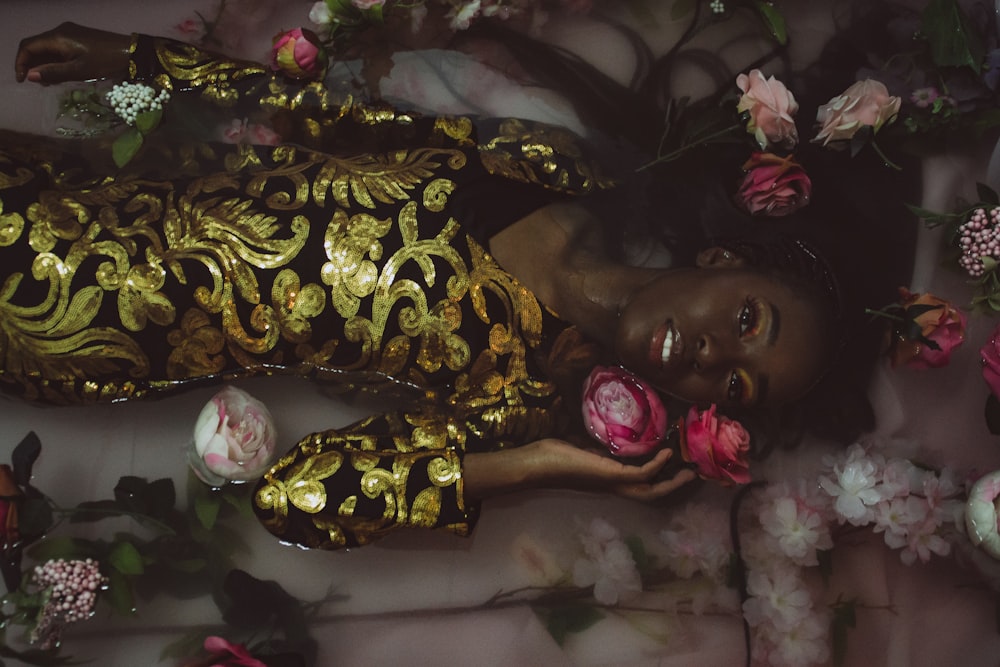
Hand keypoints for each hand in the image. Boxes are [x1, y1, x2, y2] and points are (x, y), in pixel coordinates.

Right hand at [15, 22, 131, 83]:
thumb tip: (31, 76)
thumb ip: (54, 73)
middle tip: (36, 83)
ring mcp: (70, 34)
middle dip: (32, 64)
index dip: (21, 62)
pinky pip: (59, 49)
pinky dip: (56, 62)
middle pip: (36, 46)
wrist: (132, 52)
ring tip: (48, 82)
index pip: (28, 46)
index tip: (22, 80)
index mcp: (58, 37)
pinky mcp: (78, 39)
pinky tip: (59, 75)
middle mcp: (60, 31)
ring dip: (44, 64)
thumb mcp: (80, 70)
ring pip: (48, 49)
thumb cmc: (106, 61)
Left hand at [463, 439, 696, 501]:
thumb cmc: (552, 455)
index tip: (675, 467)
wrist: (535, 464)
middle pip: (650, 494)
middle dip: (672, 486)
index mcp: (607, 480)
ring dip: (671, 481)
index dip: (659, 479)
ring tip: (690, 470)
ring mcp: (610, 482)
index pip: (638, 484)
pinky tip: (667, 453)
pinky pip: (639, 474)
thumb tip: (607, 436)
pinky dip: (655, 466)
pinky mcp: (608, 475)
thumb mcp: (581, 448)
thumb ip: (597, 447)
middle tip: (692, 475)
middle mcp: (611, 486)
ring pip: (649, 490)